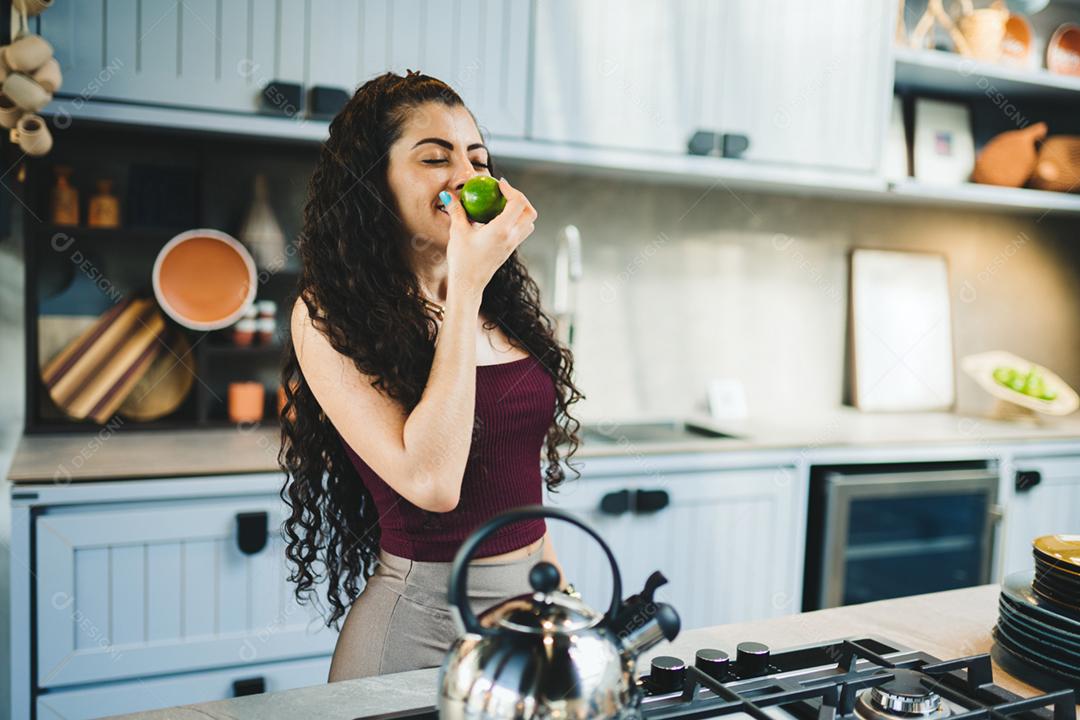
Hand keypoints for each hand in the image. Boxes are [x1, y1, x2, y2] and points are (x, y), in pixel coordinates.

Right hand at [442, 177, 536, 298]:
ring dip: (521, 210)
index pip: (518, 202)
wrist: (468, 285)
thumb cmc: (462, 260)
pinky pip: (521, 231)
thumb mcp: (457, 232)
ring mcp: (513, 245)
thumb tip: (448, 194)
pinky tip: (497, 219)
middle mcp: (512, 237)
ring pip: (529, 223)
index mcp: (502, 230)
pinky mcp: (510, 250)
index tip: (499, 184)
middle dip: (520, 198)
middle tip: (504, 193)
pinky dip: (516, 221)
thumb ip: (456, 210)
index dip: (511, 189)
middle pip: (530, 212)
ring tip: (502, 205)